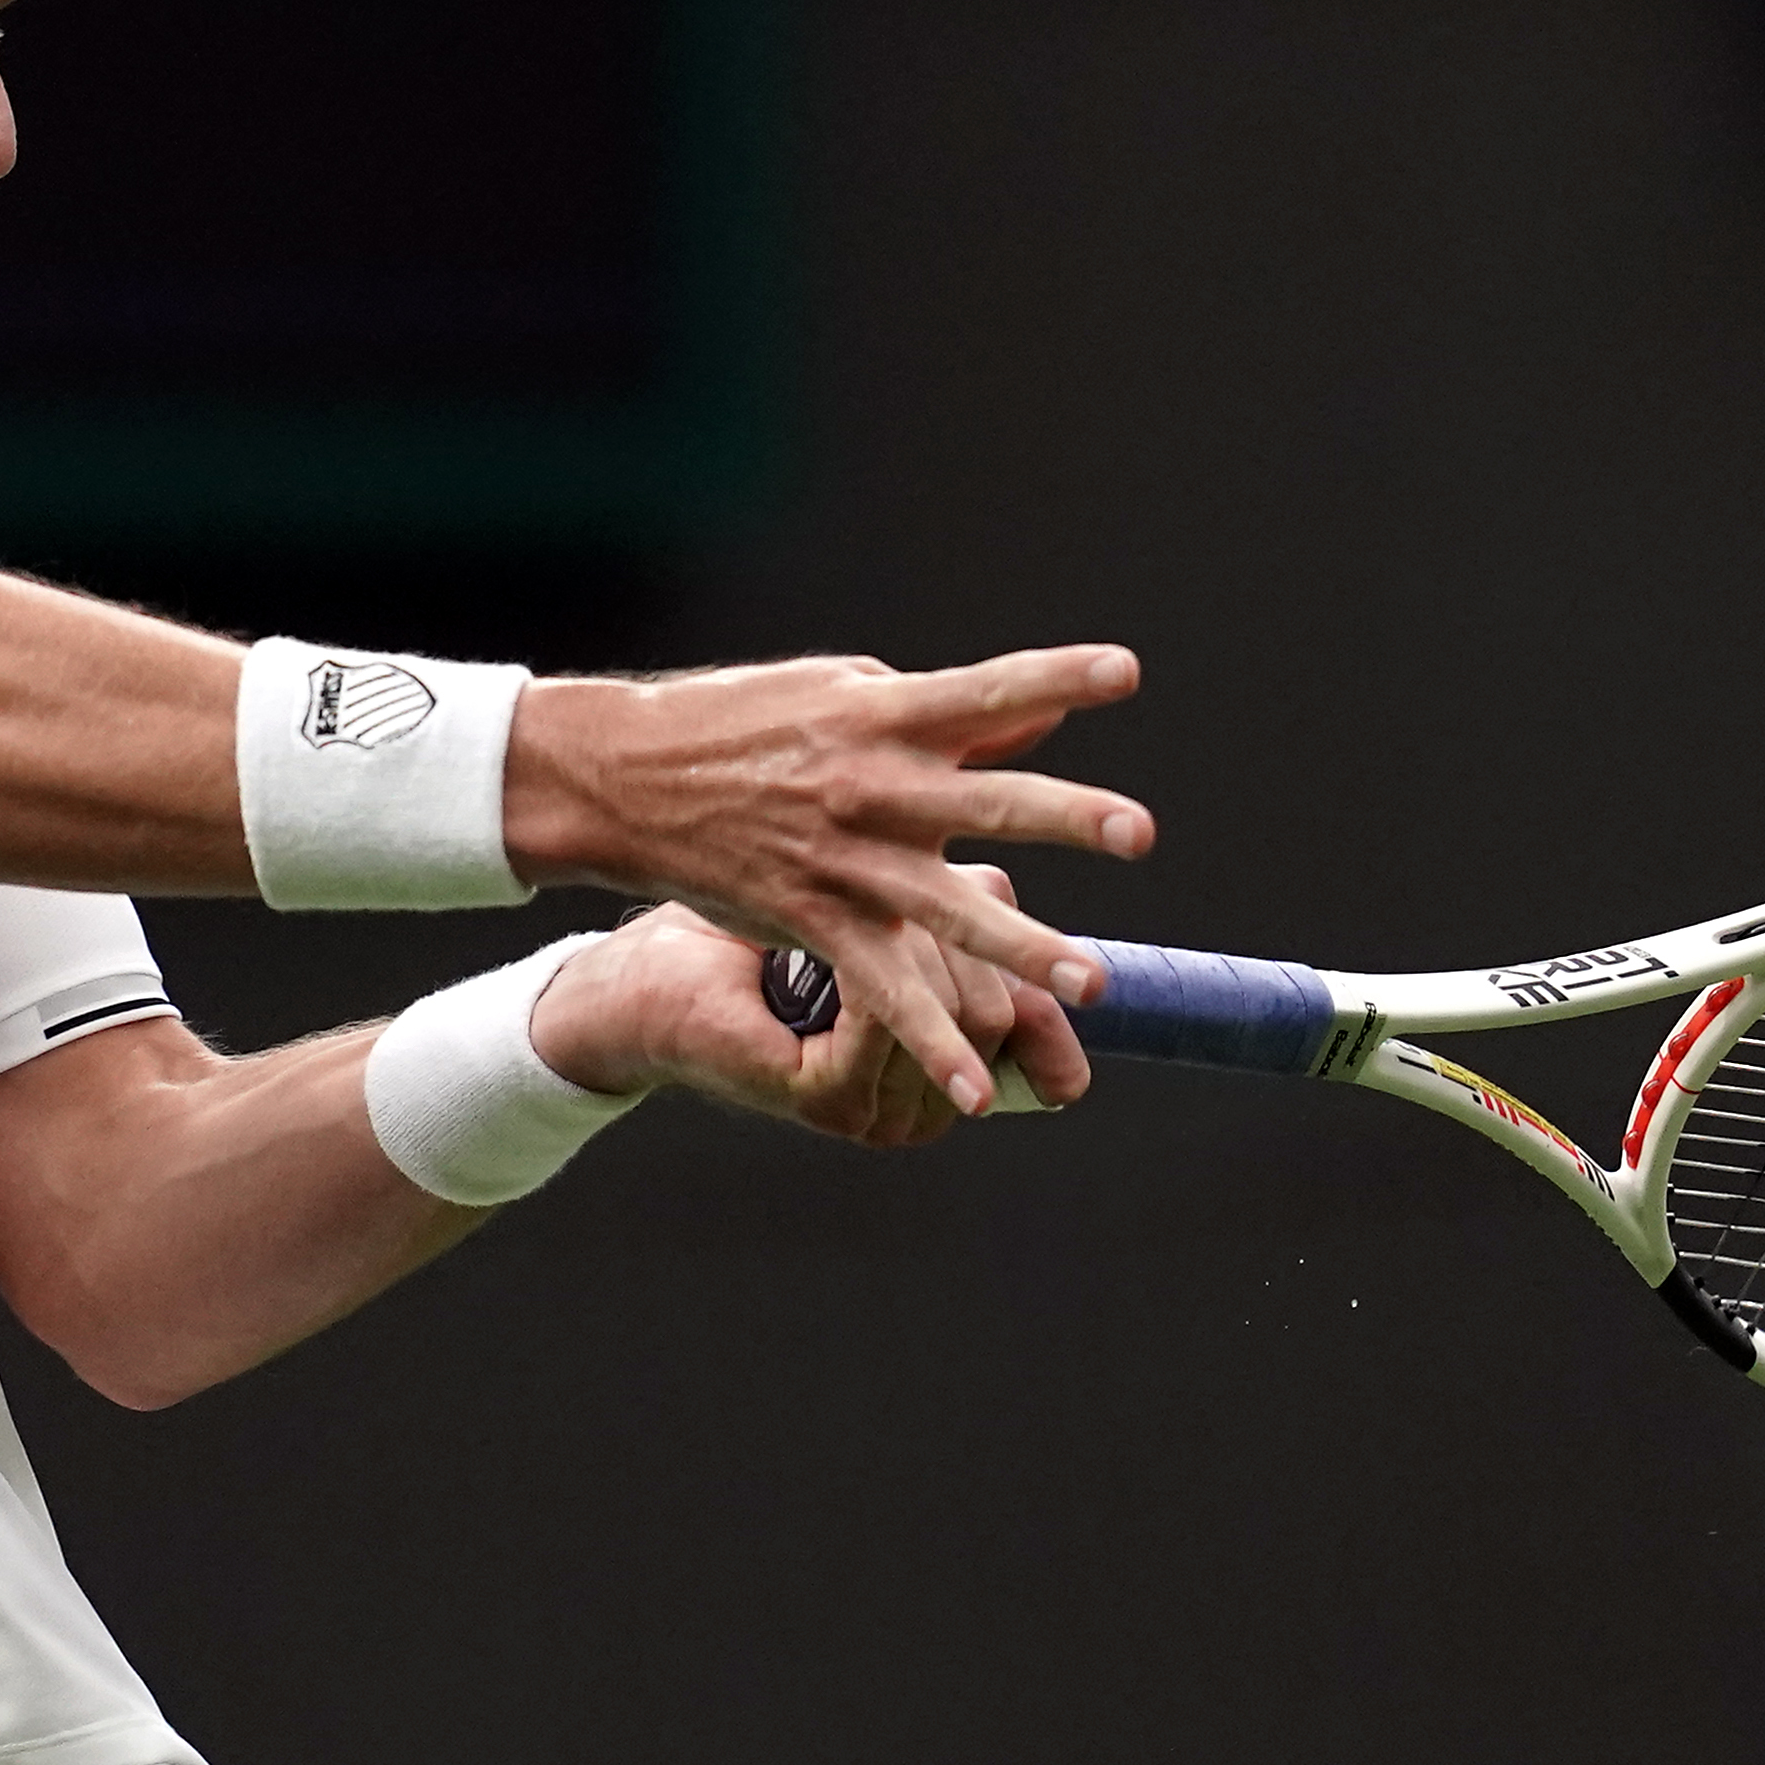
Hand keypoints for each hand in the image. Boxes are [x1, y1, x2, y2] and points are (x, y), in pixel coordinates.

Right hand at [502, 645, 1148, 1114]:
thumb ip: (945, 714)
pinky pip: (885, 992)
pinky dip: (931, 1043)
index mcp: (883, 715)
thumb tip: (1041, 714)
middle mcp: (872, 786)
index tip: (1129, 672)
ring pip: (949, 912)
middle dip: (1066, 819)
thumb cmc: (744, 723)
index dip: (1059, 677)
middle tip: (1138, 834)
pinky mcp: (816, 922)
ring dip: (1023, 949)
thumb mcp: (841, 694)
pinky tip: (977, 1092)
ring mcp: (847, 861)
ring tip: (1094, 982)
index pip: (986, 690)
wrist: (626, 779)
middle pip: (987, 802)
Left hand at [530, 896, 1092, 1149]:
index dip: (1046, 981)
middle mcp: (917, 1109)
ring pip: (952, 1008)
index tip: (1048, 924)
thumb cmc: (767, 935)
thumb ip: (966, 912)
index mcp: (944, 1077)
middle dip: (965, 934)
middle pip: (1000, 1011)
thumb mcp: (888, 919)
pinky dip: (875, 955)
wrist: (656, 974)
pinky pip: (891, 1012)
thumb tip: (1018, 882)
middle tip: (929, 886)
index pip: (1035, 1037)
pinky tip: (852, 922)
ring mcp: (874, 1112)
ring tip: (876, 901)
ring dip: (914, 938)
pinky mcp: (828, 1097)